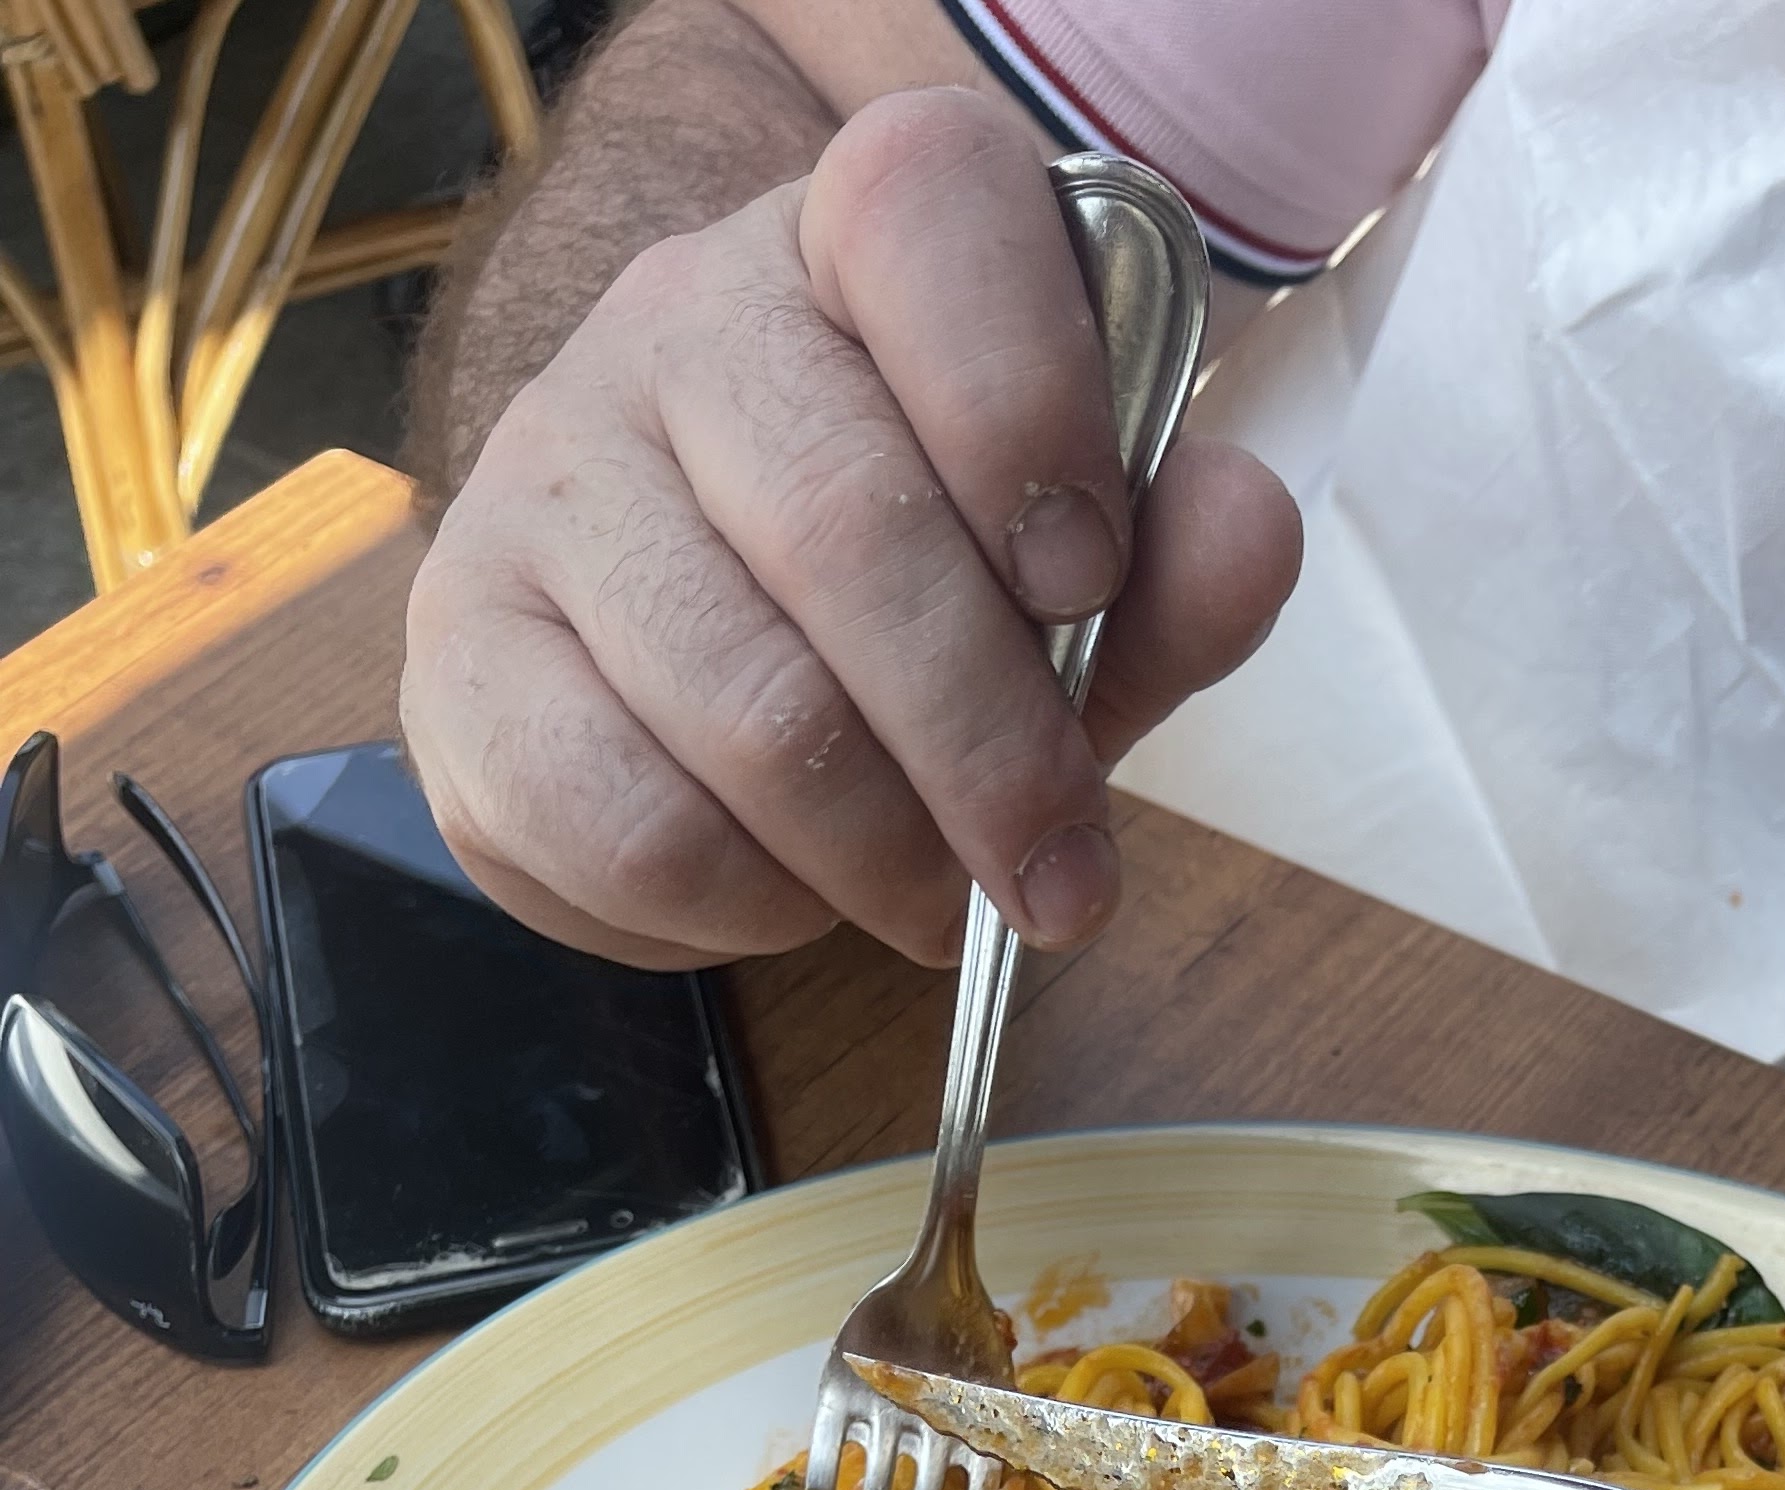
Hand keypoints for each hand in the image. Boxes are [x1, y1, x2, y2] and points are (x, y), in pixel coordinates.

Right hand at [401, 85, 1300, 968]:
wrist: (689, 645)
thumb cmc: (923, 598)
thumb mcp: (1082, 575)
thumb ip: (1179, 563)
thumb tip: (1248, 531)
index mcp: (855, 246)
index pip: (924, 213)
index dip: (1023, 408)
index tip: (1087, 579)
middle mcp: (678, 322)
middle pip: (846, 527)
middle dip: (990, 751)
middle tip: (1056, 878)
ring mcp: (548, 479)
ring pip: (744, 708)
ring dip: (879, 857)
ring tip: (929, 893)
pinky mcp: (466, 651)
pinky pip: (628, 825)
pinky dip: (745, 910)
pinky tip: (790, 892)